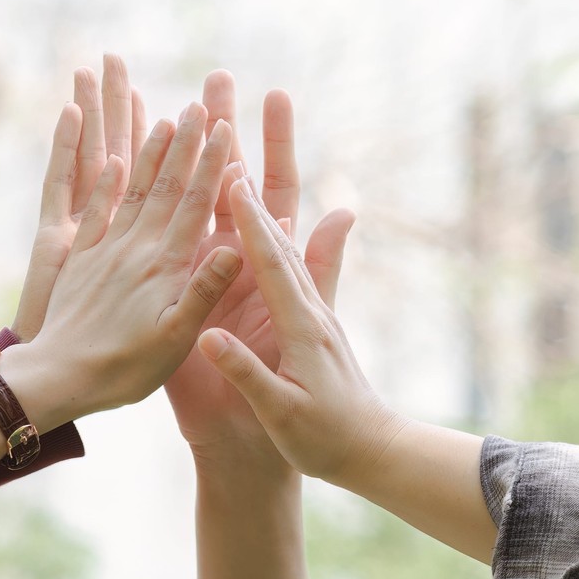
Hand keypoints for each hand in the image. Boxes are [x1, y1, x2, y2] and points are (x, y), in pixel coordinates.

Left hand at [0, 100, 241, 428]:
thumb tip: (237, 247)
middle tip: (199, 105)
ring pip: (131, 189)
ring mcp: (105, 251)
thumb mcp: (175, 340)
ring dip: (148, 152)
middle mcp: (135, 250)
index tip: (224, 127)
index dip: (211, 164)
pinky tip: (109, 160)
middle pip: (165, 187)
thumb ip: (204, 291)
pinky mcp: (80, 261)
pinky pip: (92, 212)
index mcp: (165, 268)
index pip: (194, 204)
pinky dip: (103, 183)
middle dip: (185, 144)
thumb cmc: (125, 370)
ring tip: (163, 117)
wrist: (57, 379)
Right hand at [195, 173, 402, 488]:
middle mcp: (304, 305)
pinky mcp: (300, 320)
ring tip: (230, 156)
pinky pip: (275, 269)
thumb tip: (210, 339)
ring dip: (253, 198)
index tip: (229, 173)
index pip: (268, 261)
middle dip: (252, 178)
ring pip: (275, 242)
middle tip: (235, 126)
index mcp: (298, 324)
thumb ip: (247, 373)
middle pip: (274, 231)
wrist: (367, 453)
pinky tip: (242, 219)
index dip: (248, 218)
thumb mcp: (282, 413)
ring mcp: (304, 310)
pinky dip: (256, 236)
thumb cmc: (324, 441)